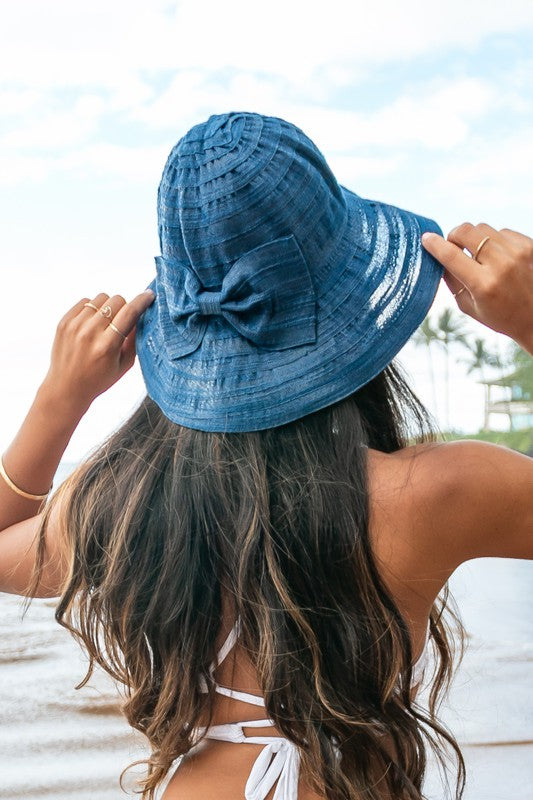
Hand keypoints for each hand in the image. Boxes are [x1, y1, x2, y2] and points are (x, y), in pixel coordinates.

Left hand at [41, 289, 155, 410]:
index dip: (142, 301)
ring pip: (101, 298)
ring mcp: (74, 326)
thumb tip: (141, 315)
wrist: (66, 388)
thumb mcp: (124, 365)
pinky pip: (85, 302)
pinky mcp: (64, 322)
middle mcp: (90, 333)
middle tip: (121, 322)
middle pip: (116, 300)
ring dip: (107, 307)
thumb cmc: (99, 379)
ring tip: (104, 324)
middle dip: (124, 307)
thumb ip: (134, 339)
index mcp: (107, 345)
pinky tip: (92, 324)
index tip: (149, 295)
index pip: (129, 313)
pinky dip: (92, 309)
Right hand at [421, 223, 532, 355]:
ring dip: (475, 239)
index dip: (434, 245)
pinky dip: (495, 241)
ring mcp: (518, 252)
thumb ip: (452, 280)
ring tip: (480, 257)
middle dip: (454, 236)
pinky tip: (499, 258)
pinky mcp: (529, 245)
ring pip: (483, 229)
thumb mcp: (469, 306)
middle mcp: (502, 265)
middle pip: (466, 231)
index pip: (451, 256)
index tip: (426, 238)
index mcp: (483, 285)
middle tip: (453, 246)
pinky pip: (502, 232)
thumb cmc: (500, 315)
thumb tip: (437, 255)